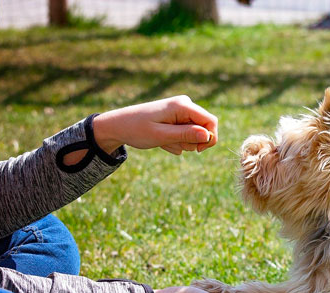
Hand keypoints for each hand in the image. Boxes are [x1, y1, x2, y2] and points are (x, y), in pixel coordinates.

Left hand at [92, 96, 217, 154]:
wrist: (118, 126)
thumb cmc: (137, 129)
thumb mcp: (161, 135)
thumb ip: (185, 135)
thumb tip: (207, 135)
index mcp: (183, 105)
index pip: (211, 121)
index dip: (210, 138)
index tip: (199, 151)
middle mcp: (185, 105)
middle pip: (204, 129)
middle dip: (192, 141)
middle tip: (171, 143)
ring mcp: (181, 111)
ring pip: (195, 134)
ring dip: (182, 142)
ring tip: (164, 141)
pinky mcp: (177, 118)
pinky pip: (186, 134)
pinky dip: (176, 141)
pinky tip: (161, 139)